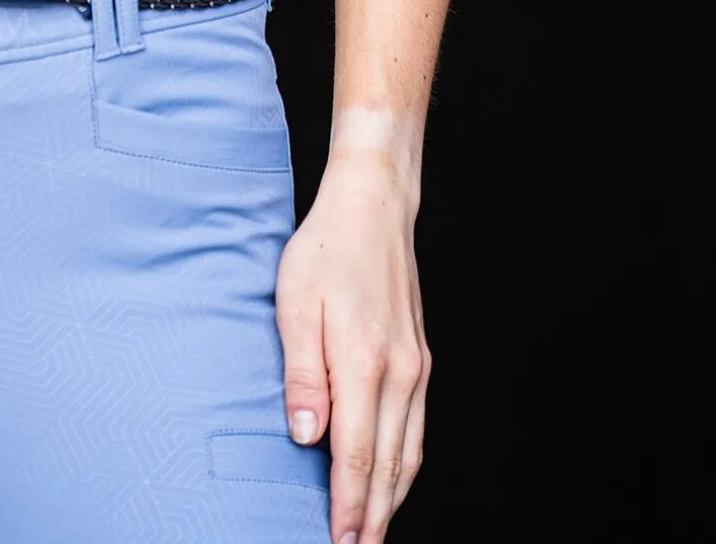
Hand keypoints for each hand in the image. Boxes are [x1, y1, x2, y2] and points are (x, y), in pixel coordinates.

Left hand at [275, 139, 429, 543]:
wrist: (373, 206)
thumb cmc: (324, 249)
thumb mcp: (294, 304)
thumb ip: (302, 374)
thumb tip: (307, 437)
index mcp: (365, 361)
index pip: (356, 455)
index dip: (346, 505)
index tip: (336, 540)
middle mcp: (400, 372)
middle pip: (388, 466)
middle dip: (372, 517)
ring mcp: (416, 368)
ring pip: (408, 453)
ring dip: (391, 499)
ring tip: (369, 531)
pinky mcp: (421, 360)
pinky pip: (416, 428)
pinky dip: (404, 466)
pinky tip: (389, 480)